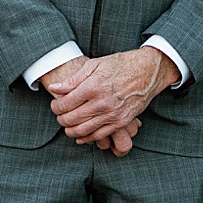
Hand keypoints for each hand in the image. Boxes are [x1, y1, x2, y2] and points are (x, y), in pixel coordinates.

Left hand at [45, 48, 173, 148]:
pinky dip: (87, 138)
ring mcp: (112, 114)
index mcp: (93, 86)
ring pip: (83, 131)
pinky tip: (81, 136)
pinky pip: (100, 136)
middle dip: (61, 119)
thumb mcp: (94, 65)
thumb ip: (73, 79)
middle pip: (71, 119)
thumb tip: (55, 88)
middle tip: (59, 116)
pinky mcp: (121, 122)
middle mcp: (102, 102)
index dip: (55, 107)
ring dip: (71, 131)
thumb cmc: (121, 64)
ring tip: (67, 126)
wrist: (148, 70)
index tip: (55, 105)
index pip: (65, 104)